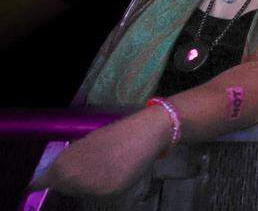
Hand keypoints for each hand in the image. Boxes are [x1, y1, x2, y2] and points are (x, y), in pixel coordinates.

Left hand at [34, 106, 170, 195]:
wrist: (144, 134)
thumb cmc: (115, 133)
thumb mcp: (86, 143)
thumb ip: (70, 160)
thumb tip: (55, 173)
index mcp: (64, 163)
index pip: (44, 182)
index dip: (42, 182)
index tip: (43, 182)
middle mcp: (74, 179)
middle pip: (63, 187)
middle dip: (68, 181)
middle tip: (84, 169)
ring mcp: (91, 188)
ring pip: (81, 192)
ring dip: (85, 185)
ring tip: (100, 170)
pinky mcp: (109, 193)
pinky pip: (98, 195)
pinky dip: (102, 187)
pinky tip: (112, 175)